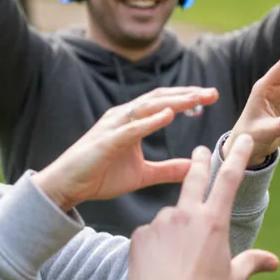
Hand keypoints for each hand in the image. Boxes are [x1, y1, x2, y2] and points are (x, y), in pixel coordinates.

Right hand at [33, 86, 219, 209]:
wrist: (67, 186)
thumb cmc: (100, 176)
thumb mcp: (143, 175)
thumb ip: (167, 169)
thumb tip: (193, 168)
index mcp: (132, 120)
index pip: (164, 102)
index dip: (187, 97)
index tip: (211, 97)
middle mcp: (123, 116)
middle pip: (160, 98)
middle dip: (187, 94)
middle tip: (212, 93)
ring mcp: (114, 126)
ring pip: (148, 107)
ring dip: (174, 101)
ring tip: (196, 99)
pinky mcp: (106, 140)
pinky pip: (132, 128)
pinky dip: (151, 120)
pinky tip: (169, 115)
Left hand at [129, 135, 279, 279]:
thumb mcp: (234, 278)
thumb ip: (252, 262)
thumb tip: (274, 262)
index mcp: (213, 221)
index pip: (229, 180)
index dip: (237, 157)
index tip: (241, 140)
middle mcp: (186, 214)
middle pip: (194, 178)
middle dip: (199, 161)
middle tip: (200, 151)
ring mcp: (160, 223)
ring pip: (170, 217)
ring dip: (174, 229)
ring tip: (176, 260)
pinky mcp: (139, 235)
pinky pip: (150, 234)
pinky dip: (155, 244)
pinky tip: (158, 265)